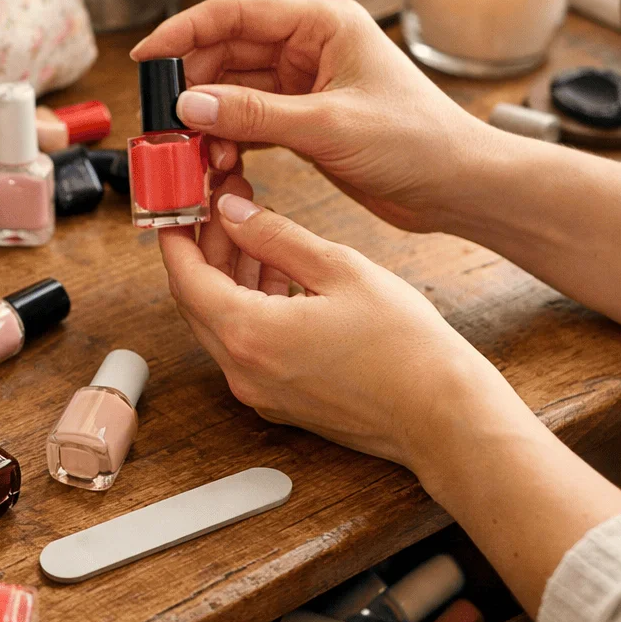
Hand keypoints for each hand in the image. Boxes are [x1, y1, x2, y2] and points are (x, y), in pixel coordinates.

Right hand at [130, 0, 509, 233]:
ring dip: (210, 118)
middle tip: (163, 118)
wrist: (459, 186)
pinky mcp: (305, 121)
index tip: (146, 58)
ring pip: (235, 90)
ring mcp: (306, 84)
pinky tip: (217, 160)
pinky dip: (230, 139)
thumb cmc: (417, 142)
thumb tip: (189, 106)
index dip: (185, 31)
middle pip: (228, 51)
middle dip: (193, 84)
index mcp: (323, 23)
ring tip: (195, 149)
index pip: (236, 13)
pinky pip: (250, 121)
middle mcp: (311, 46)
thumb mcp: (328, 126)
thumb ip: (254, 115)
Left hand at [161, 183, 535, 474]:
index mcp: (249, 334)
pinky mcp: (279, 401)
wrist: (442, 415)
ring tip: (255, 233)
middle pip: (197, 301)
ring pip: (222, 324)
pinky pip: (247, 347)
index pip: (185, 278)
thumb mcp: (339, 269)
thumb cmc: (404, 347)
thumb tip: (232, 213)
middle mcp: (242, 370)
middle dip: (206, 251)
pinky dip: (251, 308)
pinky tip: (278, 277)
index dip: (178, 236)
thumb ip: (275, 237)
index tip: (180, 206)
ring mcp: (259, 392)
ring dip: (231, 278)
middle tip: (225, 209)